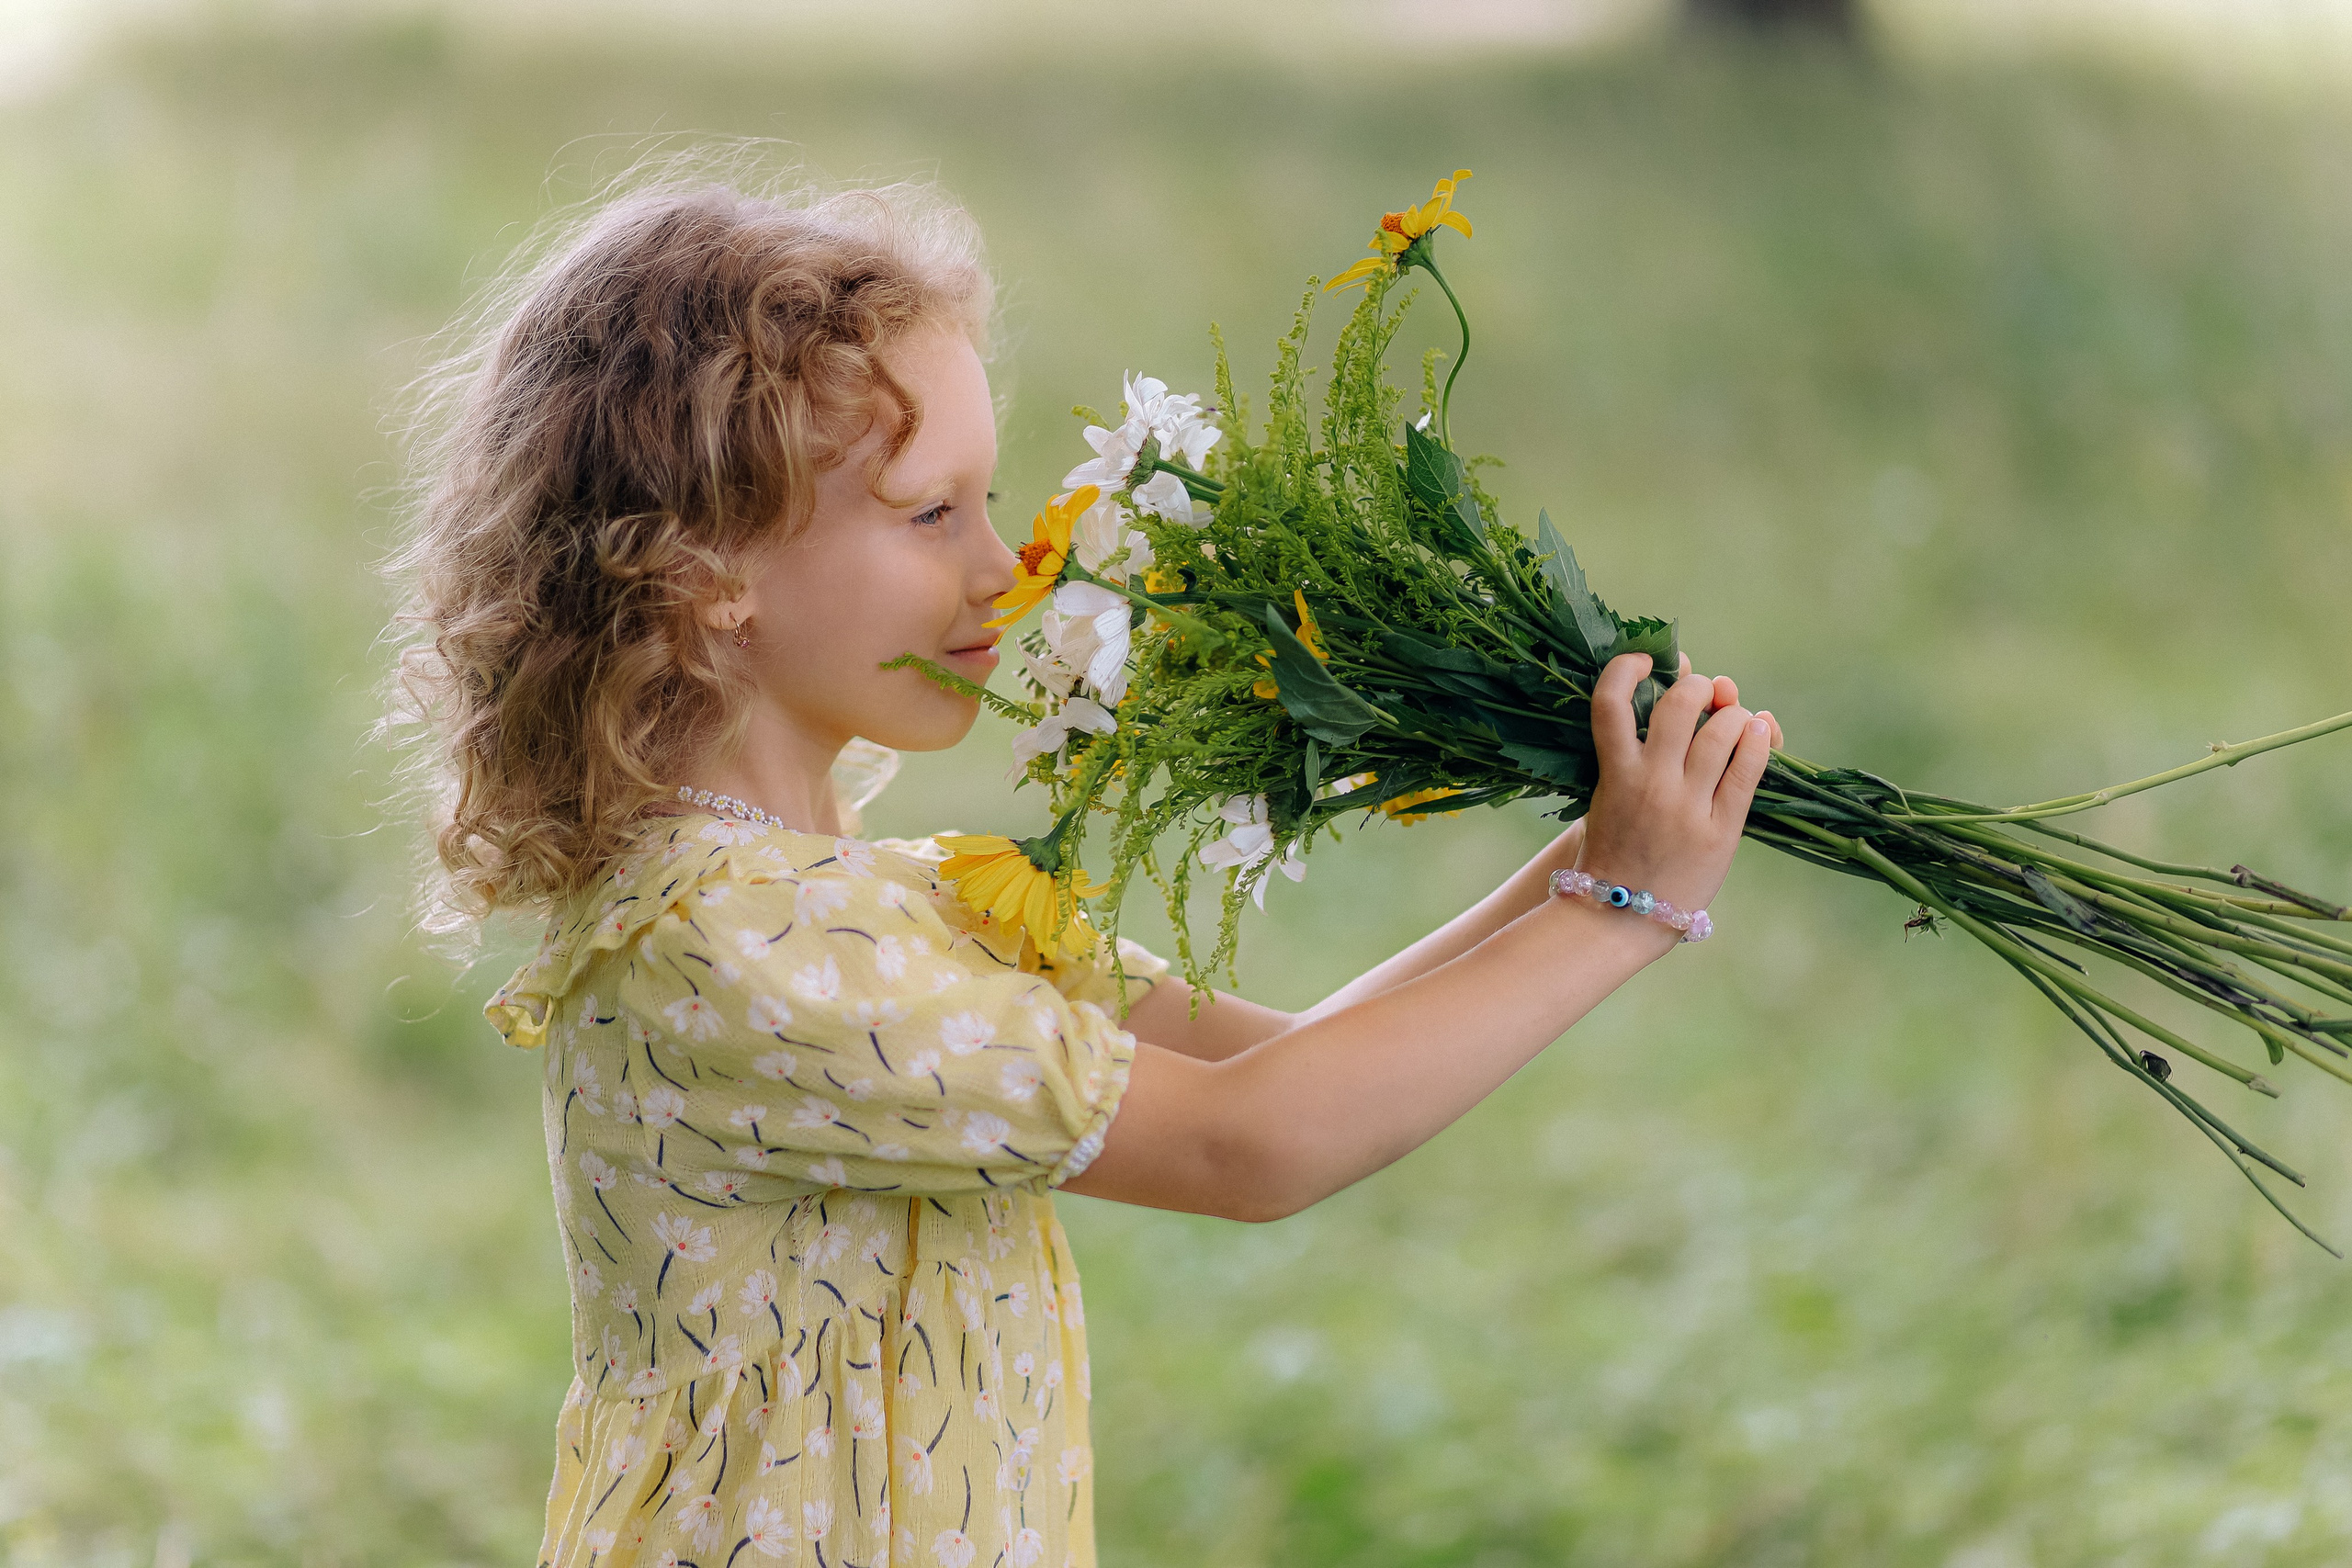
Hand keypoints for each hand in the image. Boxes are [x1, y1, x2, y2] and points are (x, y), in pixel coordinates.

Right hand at [1576, 651, 1774, 915]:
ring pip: (1722, 730)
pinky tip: (1760, 731)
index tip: (1647, 661)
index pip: (1610, 700)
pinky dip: (1759, 740)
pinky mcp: (1720, 830)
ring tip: (1733, 719)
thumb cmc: (1611, 850)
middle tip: (1704, 694)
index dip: (1628, 667)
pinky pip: (1748, 770)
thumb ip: (1629, 752)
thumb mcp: (1604, 796)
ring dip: (1733, 711)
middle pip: (1681, 703)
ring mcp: (1686, 806)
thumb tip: (1679, 693)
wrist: (1619, 915)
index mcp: (1613, 772)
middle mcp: (1650, 783)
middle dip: (1699, 685)